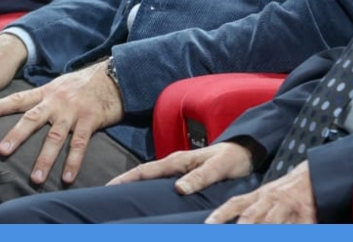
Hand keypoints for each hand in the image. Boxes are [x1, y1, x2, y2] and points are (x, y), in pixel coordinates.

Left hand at [0, 60, 123, 185]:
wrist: (115, 75)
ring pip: (55, 137)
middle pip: (32, 119)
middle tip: (1, 151)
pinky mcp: (90, 120)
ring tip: (35, 178)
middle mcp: (56, 102)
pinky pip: (80, 144)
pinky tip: (67, 178)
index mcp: (46, 93)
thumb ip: (44, 98)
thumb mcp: (60, 85)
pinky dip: (73, 162)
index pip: (18, 99)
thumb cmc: (85, 83)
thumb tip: (25, 111)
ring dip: (45, 159)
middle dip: (16, 136)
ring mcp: (73, 111)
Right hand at [108, 142, 253, 194]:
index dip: (127, 178)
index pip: (146, 169)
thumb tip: (179, 189)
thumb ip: (201, 177)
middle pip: (144, 174)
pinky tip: (148, 200)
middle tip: (106, 197)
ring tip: (121, 201)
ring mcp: (180, 169)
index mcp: (179, 159)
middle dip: (124, 183)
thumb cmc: (232, 158)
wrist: (246, 151)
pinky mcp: (186, 176)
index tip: (109, 187)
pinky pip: (162, 183)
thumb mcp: (219, 167)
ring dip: (136, 187)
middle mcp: (176, 163)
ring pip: (152, 179)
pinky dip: (151, 189)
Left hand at [206, 162, 316, 223]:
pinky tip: (291, 231)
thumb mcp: (266, 195)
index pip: (236, 204)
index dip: (221, 214)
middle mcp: (271, 200)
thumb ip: (249, 208)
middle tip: (235, 232)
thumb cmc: (286, 191)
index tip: (209, 224)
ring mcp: (287, 206)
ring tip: (256, 233)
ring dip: (263, 228)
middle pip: (252, 215)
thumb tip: (226, 222)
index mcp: (259, 195)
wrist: (315, 175)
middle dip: (242, 227)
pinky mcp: (306, 214)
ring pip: (271, 222)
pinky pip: (297, 226)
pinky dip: (292, 230)